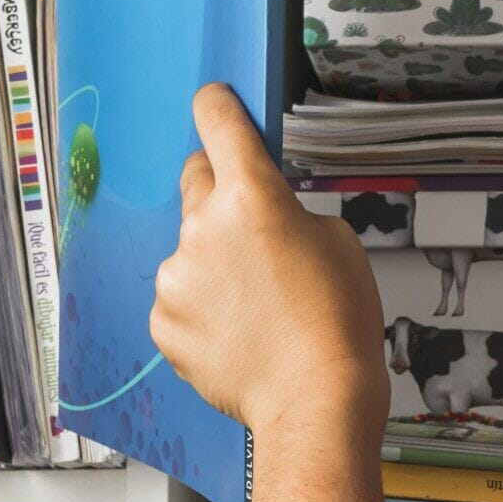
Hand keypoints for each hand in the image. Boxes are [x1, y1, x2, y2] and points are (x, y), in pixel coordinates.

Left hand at [149, 86, 385, 440]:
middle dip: (221, 194)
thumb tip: (268, 220)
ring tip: (256, 304)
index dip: (216, 106)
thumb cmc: (337, 325)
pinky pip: (178, 298)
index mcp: (252, 195)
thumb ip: (291, 213)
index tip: (213, 101)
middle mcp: (203, 226)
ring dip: (213, 261)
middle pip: (196, 180)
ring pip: (189, 248)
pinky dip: (200, 309)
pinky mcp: (163, 320)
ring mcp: (175, 275)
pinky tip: (237, 331)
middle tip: (254, 231)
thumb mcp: (339, 242)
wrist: (315, 399)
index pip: (218, 121)